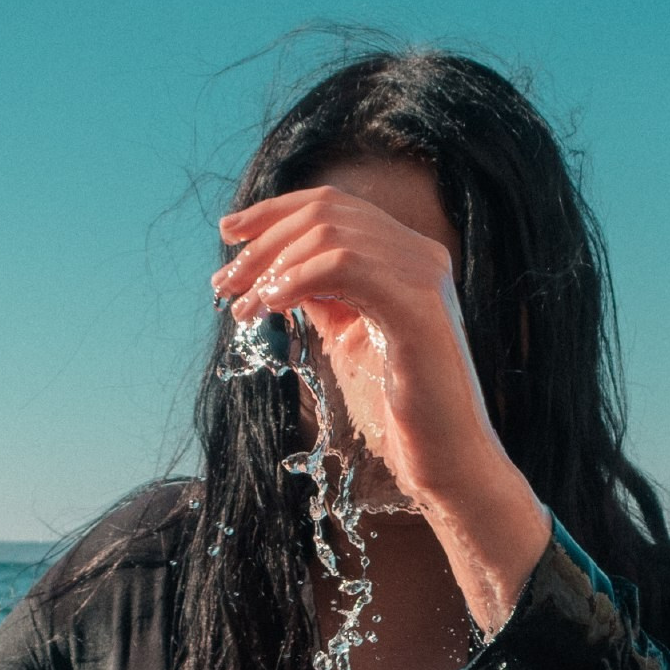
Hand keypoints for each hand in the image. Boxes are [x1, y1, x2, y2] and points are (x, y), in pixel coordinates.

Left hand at [214, 182, 549, 628]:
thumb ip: (324, 298)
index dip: (274, 212)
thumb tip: (278, 269)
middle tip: (224, 283)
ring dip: (272, 264)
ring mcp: (423, 277)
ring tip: (243, 305)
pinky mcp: (417, 308)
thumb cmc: (399, 411)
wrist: (446, 463)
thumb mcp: (348, 339)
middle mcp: (420, 255)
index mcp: (407, 258)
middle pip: (327, 211)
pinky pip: (346, 265)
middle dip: (263, 239)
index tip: (228, 234)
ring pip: (331, 233)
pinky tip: (271, 304)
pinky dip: (298, 277)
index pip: (335, 206)